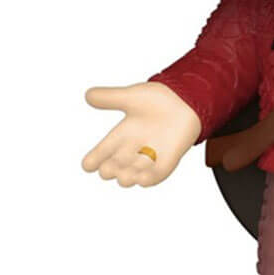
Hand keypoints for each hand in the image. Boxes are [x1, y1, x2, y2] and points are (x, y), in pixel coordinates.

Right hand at [81, 82, 199, 186]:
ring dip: (127, 177)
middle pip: (114, 167)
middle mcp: (132, 149)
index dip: (93, 160)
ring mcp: (150, 157)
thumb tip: (87, 94)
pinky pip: (155, 176)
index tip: (88, 165)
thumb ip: (110, 97)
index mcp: (121, 135)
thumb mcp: (131, 97)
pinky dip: (148, 180)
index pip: (102, 152)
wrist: (186, 100)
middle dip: (110, 170)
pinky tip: (142, 179)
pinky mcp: (167, 161)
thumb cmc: (159, 99)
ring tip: (124, 177)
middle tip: (109, 168)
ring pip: (132, 175)